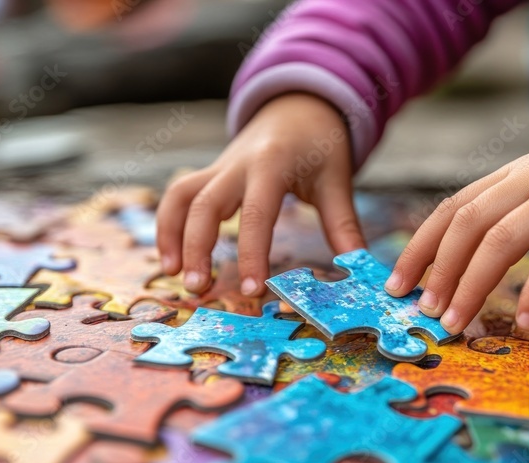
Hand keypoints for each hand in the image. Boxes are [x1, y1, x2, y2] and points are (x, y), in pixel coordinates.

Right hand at [157, 93, 364, 293]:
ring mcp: (219, 168)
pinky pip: (179, 196)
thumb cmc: (321, 144)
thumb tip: (359, 267)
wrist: (299, 106)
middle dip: (197, 247)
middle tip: (199, 289)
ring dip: (171, 235)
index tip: (254, 290)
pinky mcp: (210, 175)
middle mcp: (237, 165)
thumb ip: (343, 225)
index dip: (253, 254)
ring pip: (181, 197)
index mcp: (272, 165)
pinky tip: (171, 258)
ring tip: (173, 275)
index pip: (256, 214)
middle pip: (204, 204)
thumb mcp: (337, 180)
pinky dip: (170, 224)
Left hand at [384, 143, 528, 333]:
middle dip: (439, 269)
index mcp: (511, 175)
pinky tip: (524, 321)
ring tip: (457, 322)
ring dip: (472, 284)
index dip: (420, 246)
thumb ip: (511, 221)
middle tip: (425, 310)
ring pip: (502, 239)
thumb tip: (464, 274)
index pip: (452, 208)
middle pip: (467, 222)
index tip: (397, 283)